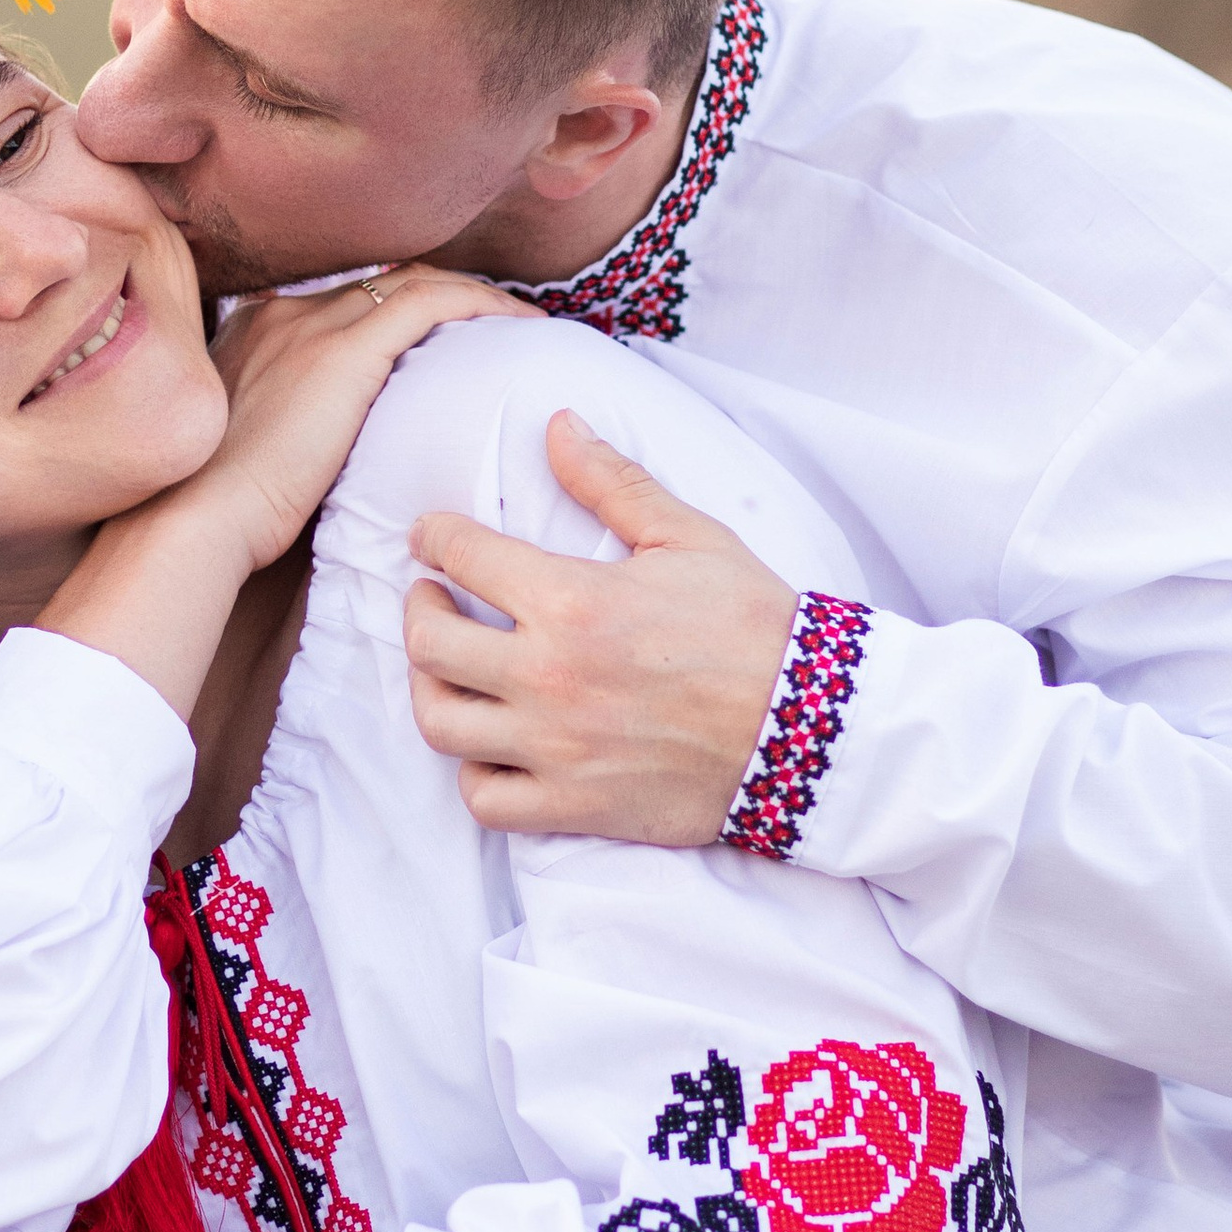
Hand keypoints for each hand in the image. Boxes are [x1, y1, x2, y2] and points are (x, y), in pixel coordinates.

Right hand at [197, 268, 531, 575]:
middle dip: (445, 297)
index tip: (446, 336)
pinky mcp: (340, 353)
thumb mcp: (253, 451)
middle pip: (383, 284)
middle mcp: (283, 314)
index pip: (347, 300)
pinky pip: (429, 304)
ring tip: (520, 322)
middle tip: (499, 324)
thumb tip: (333, 455)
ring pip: (413, 283)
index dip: (402, 309)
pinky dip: (479, 306)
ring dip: (474, 296)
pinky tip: (519, 328)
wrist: (198, 517)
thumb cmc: (221, 510)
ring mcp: (309, 326)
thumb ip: (290, 430)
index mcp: (257, 330)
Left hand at [405, 409, 798, 840]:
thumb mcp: (688, 538)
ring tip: (447, 669)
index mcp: (572, 600)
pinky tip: (490, 746)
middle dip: (419, 608)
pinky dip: (474, 774)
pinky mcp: (574, 806)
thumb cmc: (754, 626)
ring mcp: (556, 748)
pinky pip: (484, 800)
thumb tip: (557, 426)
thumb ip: (613, 482)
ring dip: (431, 690)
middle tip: (431, 595)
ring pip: (441, 723)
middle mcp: (549, 677)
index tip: (430, 535)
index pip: (462, 556)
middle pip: (429, 642)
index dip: (434, 537)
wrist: (812, 727)